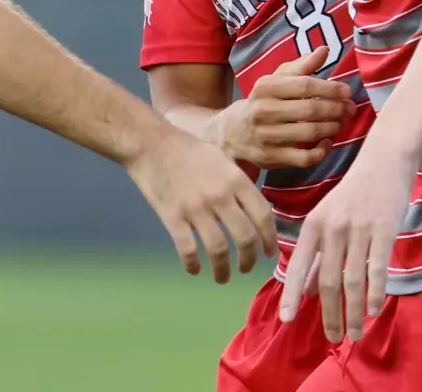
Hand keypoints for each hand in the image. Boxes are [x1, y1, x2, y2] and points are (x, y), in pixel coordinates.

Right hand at [127, 127, 279, 282]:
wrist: (151, 144)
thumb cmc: (188, 149)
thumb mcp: (223, 157)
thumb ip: (239, 182)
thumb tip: (254, 208)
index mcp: (236, 180)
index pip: (263, 216)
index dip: (270, 239)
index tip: (269, 253)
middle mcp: (220, 196)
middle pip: (245, 238)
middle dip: (249, 260)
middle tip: (246, 268)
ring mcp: (196, 208)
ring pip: (218, 250)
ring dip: (223, 270)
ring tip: (223, 277)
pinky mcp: (173, 218)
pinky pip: (188, 250)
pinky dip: (193, 265)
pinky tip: (195, 269)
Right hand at [212, 47, 354, 168]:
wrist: (232, 132)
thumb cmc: (262, 101)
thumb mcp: (276, 80)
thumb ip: (301, 66)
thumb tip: (325, 50)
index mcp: (266, 87)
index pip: (305, 85)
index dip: (330, 88)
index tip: (346, 91)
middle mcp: (264, 111)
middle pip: (310, 109)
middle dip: (336, 109)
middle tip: (350, 108)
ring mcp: (267, 136)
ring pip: (310, 133)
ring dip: (332, 127)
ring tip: (341, 122)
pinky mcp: (272, 157)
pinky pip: (304, 158)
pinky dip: (321, 152)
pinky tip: (327, 142)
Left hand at [279, 139, 416, 343]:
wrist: (383, 161)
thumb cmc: (353, 194)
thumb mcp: (326, 219)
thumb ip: (316, 255)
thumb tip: (306, 291)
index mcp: (313, 226)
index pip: (297, 265)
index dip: (291, 293)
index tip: (286, 319)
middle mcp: (332, 229)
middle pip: (327, 280)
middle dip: (329, 314)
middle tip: (334, 338)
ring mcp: (358, 230)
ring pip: (352, 280)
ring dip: (354, 312)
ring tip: (356, 334)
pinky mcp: (384, 230)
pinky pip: (378, 269)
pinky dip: (375, 293)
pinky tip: (375, 311)